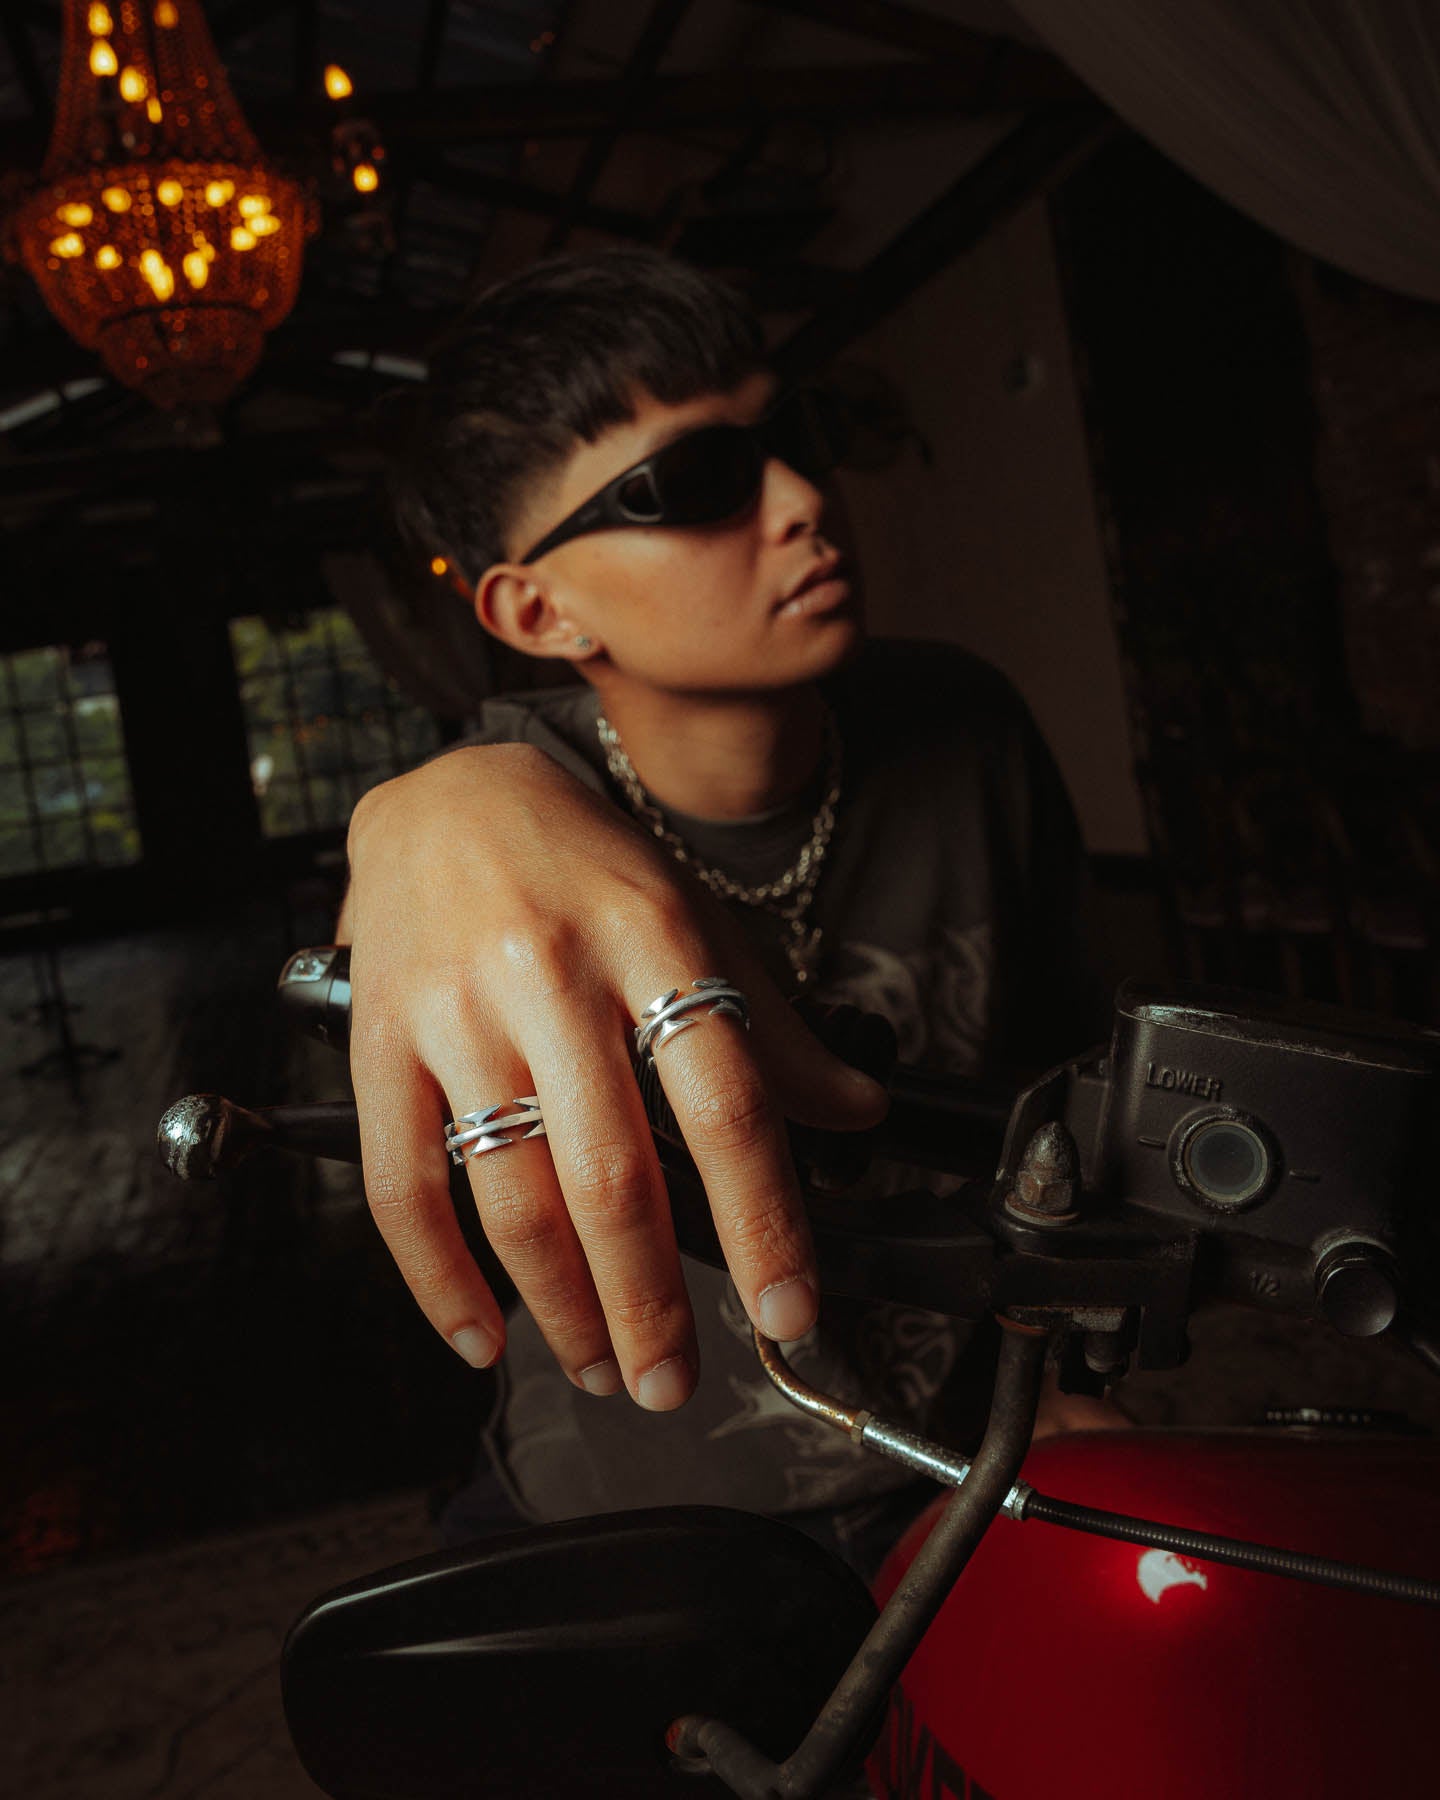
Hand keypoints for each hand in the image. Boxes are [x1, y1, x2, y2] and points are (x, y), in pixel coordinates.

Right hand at [343, 743, 887, 1409]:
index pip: (726, 1102)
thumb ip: (773, 1027)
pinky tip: (481, 1336)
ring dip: (562, 1308)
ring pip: (513, 1195)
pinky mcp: (379, 1038)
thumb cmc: (585, 864)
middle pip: (614, 1175)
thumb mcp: (696, 919)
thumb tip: (857, 1113)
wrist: (447, 790)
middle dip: (651, 1303)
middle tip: (673, 1380)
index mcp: (652, 939)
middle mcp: (552, 975)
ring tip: (601, 1364)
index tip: (789, 1311)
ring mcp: (456, 1009)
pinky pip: (401, 1184)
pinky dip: (439, 1280)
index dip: (765, 1221)